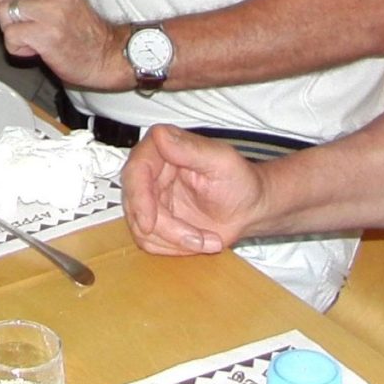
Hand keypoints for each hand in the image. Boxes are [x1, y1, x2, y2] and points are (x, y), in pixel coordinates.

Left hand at [0, 0, 122, 85]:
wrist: (105, 56)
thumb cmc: (78, 30)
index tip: (0, 9)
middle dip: (4, 14)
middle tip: (20, 27)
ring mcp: (53, 11)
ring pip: (4, 13)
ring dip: (11, 31)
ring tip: (30, 38)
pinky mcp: (47, 34)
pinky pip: (11, 35)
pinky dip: (16, 47)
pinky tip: (34, 50)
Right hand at [123, 123, 267, 255]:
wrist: (248, 210)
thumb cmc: (240, 182)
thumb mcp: (221, 162)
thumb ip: (190, 149)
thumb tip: (160, 136)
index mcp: (162, 147)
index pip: (135, 171)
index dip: (139, 200)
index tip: (149, 224)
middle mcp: (150, 171)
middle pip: (135, 205)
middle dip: (165, 229)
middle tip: (196, 239)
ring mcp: (149, 196)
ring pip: (140, 228)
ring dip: (174, 241)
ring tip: (206, 239)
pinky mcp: (153, 218)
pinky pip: (148, 241)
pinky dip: (174, 248)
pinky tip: (198, 241)